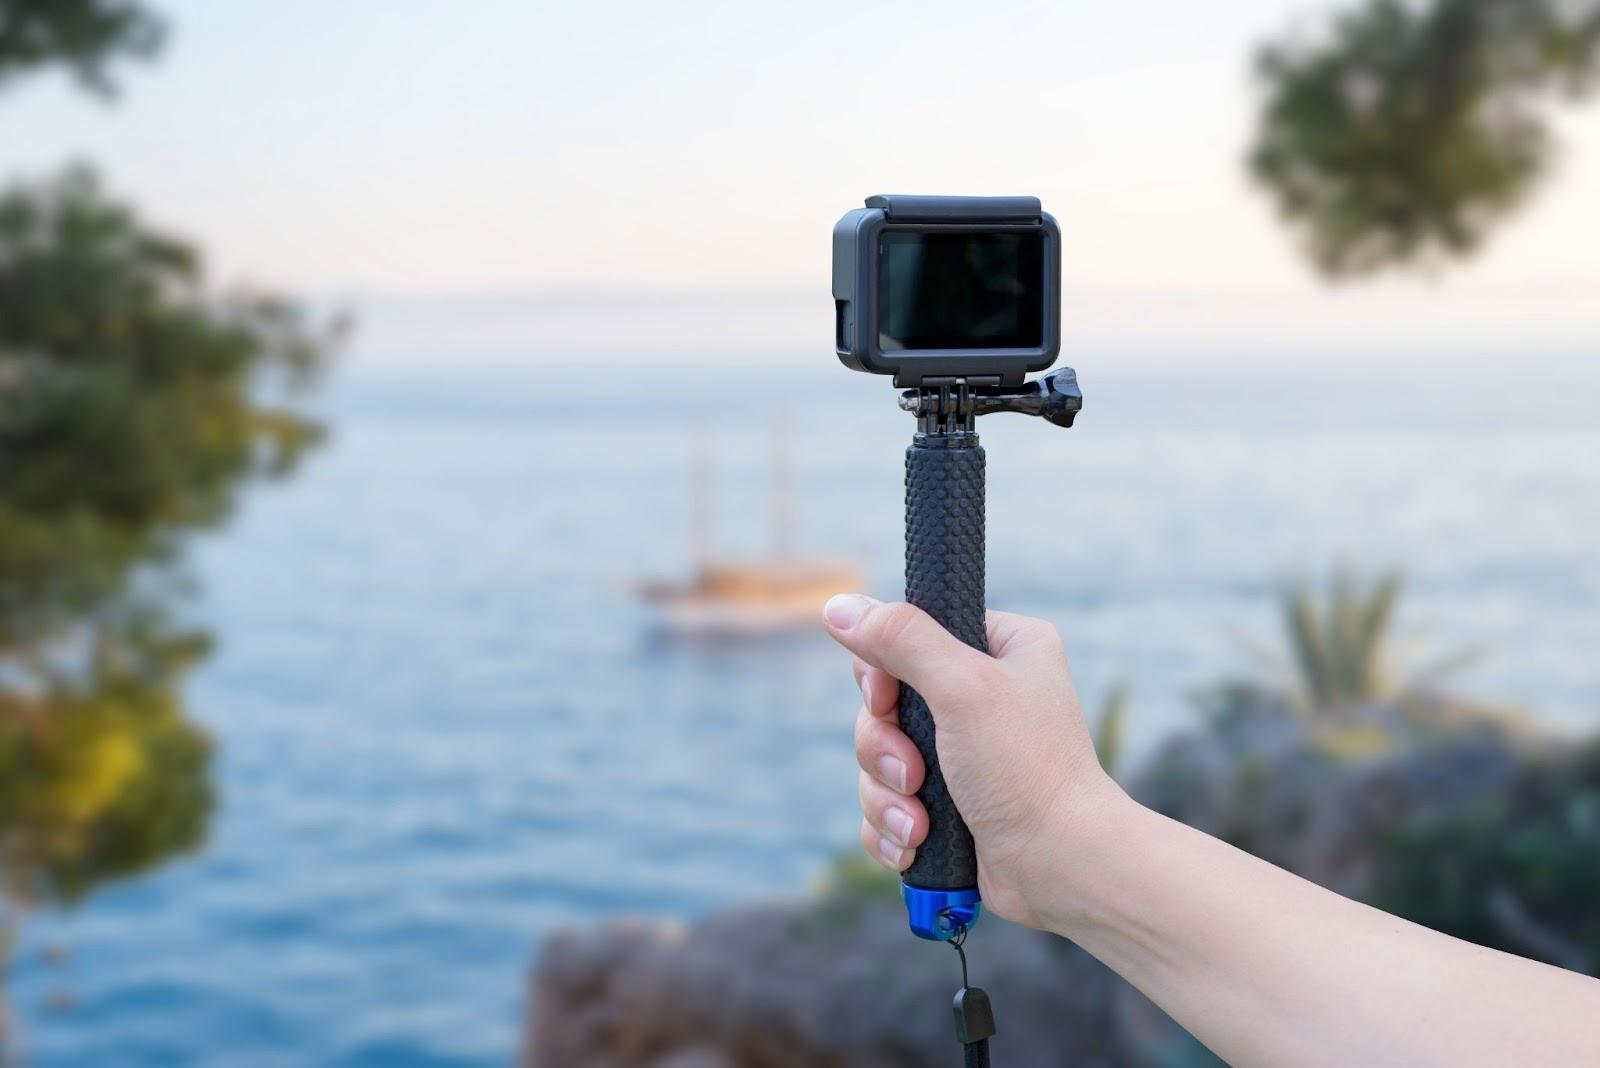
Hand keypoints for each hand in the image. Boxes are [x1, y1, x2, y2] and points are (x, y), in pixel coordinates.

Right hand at [822, 594, 1122, 929]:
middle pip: (882, 704)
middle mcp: (982, 695)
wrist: (1062, 867)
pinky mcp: (948, 805)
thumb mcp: (963, 687)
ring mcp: (963, 754)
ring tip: (917, 825)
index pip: (908, 635)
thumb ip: (901, 640)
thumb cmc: (1027, 770)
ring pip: (878, 760)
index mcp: (1000, 648)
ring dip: (887, 797)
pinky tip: (914, 846)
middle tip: (912, 774)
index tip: (887, 702)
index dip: (882, 674)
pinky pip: (886, 805)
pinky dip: (892, 828)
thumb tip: (838, 606)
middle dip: (884, 749)